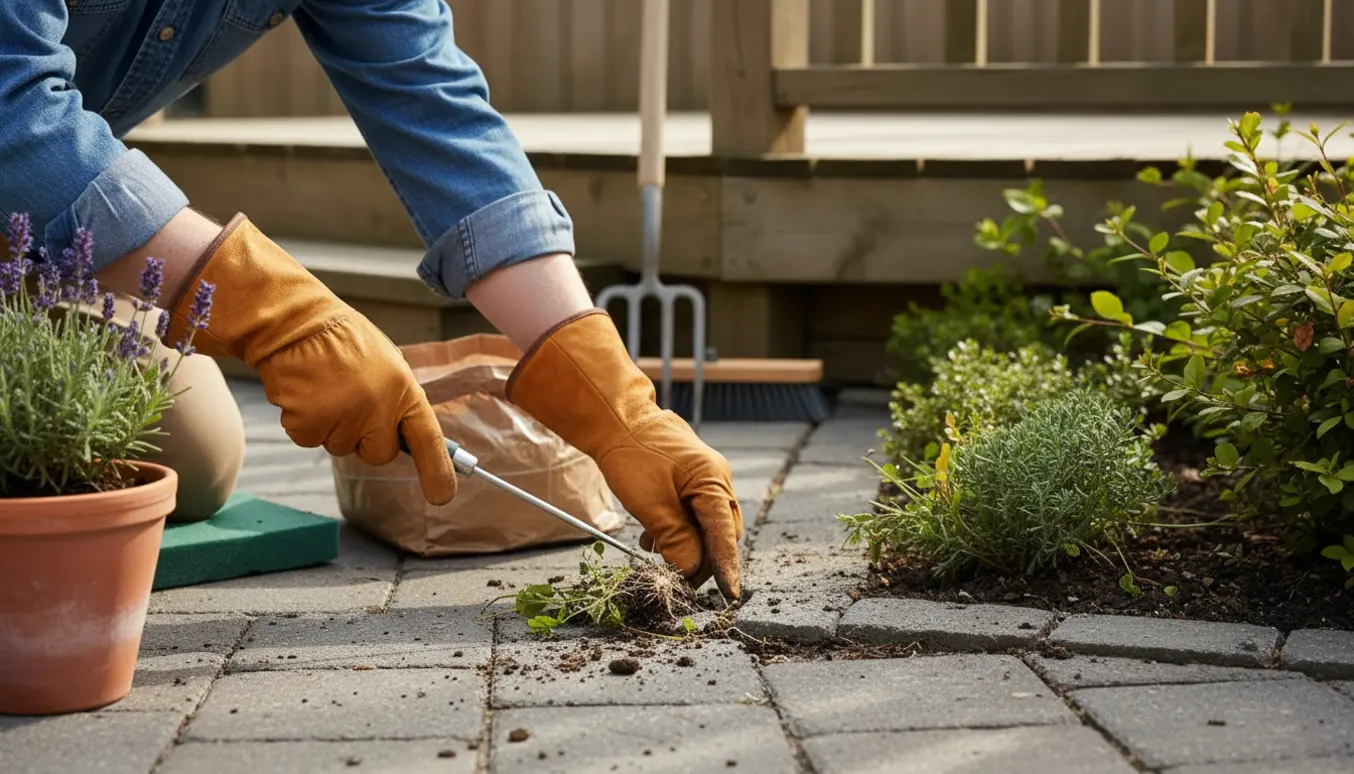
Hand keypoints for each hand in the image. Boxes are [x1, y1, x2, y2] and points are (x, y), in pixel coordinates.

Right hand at [161, 214, 456, 504]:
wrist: (294, 323)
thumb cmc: (341, 341)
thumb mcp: (387, 365)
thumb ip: (398, 401)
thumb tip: (407, 436)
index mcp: (403, 389)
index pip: (427, 438)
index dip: (437, 470)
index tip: (442, 496)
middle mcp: (378, 409)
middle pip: (379, 454)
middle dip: (366, 439)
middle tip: (350, 402)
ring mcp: (343, 420)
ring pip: (341, 447)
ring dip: (332, 426)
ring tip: (324, 388)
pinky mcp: (309, 426)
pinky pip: (310, 440)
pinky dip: (304, 422)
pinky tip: (305, 392)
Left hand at [505, 309, 742, 598]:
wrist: (617, 418)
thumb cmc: (632, 456)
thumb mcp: (650, 504)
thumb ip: (674, 539)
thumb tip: (691, 570)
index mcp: (712, 482)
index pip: (724, 535)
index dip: (727, 568)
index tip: (730, 596)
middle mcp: (716, 480)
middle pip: (719, 533)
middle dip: (702, 559)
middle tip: (679, 580)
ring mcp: (705, 478)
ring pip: (704, 525)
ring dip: (685, 545)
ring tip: (655, 552)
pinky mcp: (691, 479)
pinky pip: (692, 514)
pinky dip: (677, 531)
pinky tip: (653, 537)